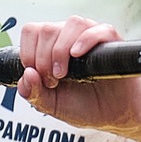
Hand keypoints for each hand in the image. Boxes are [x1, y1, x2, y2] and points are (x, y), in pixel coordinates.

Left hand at [16, 17, 140, 133]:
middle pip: (48, 29)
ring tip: (63, 74)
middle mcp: (71, 37)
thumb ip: (34, 94)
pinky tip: (77, 56)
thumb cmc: (84, 107)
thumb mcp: (51, 105)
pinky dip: (86, 40)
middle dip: (43, 58)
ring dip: (60, 50)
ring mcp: (92, 38)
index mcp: (52, 46)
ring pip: (72, 24)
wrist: (113, 118)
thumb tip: (27, 74)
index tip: (38, 76)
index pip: (32, 31)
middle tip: (53, 81)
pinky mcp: (113, 44)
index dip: (28, 53)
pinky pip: (100, 30)